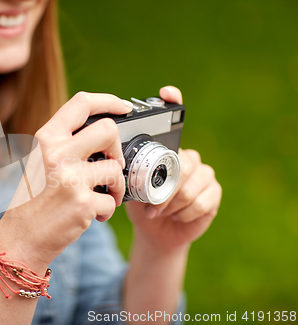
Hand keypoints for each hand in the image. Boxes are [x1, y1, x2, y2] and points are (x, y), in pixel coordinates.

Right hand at [0, 92, 130, 270]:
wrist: (21, 238)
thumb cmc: (32, 199)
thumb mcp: (40, 160)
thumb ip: (65, 143)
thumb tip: (104, 131)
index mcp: (46, 139)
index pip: (82, 103)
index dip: (109, 101)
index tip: (123, 107)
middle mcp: (57, 154)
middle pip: (108, 129)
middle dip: (117, 147)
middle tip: (112, 162)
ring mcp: (70, 178)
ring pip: (116, 168)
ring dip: (116, 185)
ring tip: (102, 195)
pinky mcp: (82, 203)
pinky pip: (112, 200)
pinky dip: (107, 210)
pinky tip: (94, 214)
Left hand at [125, 86, 221, 252]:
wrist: (154, 232)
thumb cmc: (139, 206)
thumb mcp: (128, 189)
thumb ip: (126, 173)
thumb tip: (112, 161)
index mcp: (167, 151)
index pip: (173, 119)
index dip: (173, 102)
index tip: (166, 93)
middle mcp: (187, 157)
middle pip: (183, 163)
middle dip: (164, 188)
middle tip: (150, 204)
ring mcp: (203, 174)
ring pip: (192, 184)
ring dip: (172, 203)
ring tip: (158, 212)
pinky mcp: (213, 193)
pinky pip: (203, 201)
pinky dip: (185, 213)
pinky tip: (175, 216)